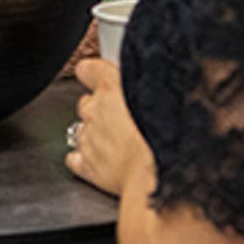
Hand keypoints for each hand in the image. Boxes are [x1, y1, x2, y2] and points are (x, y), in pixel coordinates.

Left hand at [66, 58, 152, 197]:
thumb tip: (152, 84)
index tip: (100, 78)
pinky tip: (103, 162)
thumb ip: (149, 87)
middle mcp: (94, 109)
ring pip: (81, 130)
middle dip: (100, 109)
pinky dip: (85, 160)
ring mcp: (88, 138)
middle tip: (123, 119)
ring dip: (95, 135)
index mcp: (111, 86)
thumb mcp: (165, 96)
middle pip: (86, 102)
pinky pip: (75, 159)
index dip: (94, 74)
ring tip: (119, 144)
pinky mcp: (86, 166)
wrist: (159, 174)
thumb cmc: (168, 135)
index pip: (88, 69)